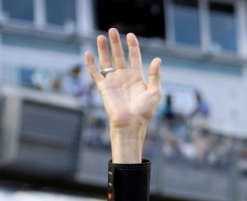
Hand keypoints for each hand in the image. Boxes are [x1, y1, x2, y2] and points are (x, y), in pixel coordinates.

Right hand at [85, 29, 161, 162]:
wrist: (131, 124)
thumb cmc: (145, 111)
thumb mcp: (155, 92)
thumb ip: (155, 75)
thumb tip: (157, 59)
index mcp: (137, 78)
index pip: (134, 57)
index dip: (132, 46)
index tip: (130, 35)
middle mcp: (124, 78)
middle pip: (119, 56)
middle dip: (116, 43)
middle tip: (112, 30)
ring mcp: (113, 82)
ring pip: (106, 62)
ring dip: (103, 49)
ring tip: (101, 36)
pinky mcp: (104, 88)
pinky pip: (95, 74)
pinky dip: (91, 64)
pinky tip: (88, 53)